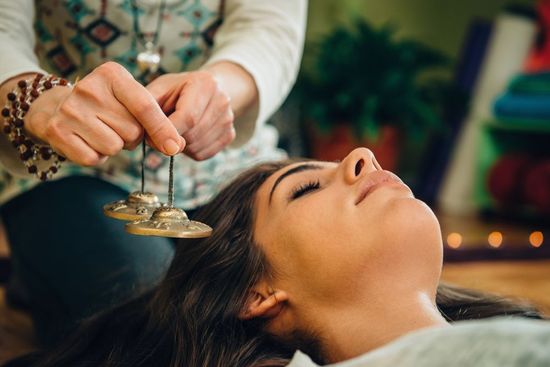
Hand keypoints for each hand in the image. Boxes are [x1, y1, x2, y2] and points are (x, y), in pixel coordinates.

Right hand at [25, 62, 184, 165]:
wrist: (57, 108)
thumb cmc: (106, 106)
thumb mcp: (130, 100)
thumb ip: (156, 120)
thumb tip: (175, 147)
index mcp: (112, 74)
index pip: (145, 107)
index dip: (162, 129)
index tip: (175, 147)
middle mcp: (89, 88)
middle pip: (132, 132)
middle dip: (131, 137)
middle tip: (115, 126)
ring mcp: (71, 109)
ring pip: (114, 147)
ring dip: (114, 147)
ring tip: (101, 132)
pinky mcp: (58, 131)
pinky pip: (93, 158)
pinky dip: (96, 156)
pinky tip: (87, 141)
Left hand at [146, 70, 235, 160]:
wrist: (202, 91)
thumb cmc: (175, 91)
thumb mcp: (158, 90)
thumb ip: (148, 110)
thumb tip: (152, 140)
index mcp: (206, 83)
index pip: (188, 117)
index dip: (166, 132)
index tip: (150, 136)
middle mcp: (223, 100)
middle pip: (192, 134)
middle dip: (172, 138)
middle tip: (160, 131)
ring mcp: (228, 119)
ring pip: (196, 147)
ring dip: (179, 146)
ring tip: (174, 131)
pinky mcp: (230, 135)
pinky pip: (203, 154)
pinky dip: (189, 151)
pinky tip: (186, 137)